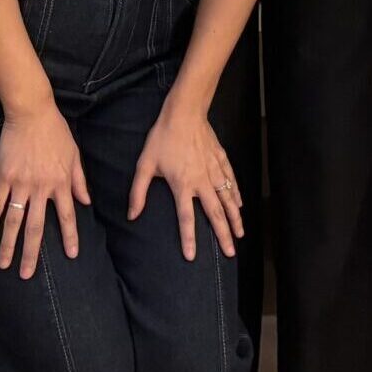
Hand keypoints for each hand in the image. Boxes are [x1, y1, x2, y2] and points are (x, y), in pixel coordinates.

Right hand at [0, 105, 90, 277]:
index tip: (72, 255)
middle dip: (31, 254)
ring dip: (9, 246)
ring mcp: (21, 184)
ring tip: (3, 265)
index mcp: (62, 183)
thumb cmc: (56, 132)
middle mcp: (42, 188)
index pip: (68, 216)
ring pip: (14, 222)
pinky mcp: (4, 177)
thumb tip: (87, 202)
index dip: (70, 236)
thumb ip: (79, 180)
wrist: (32, 113)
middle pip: (36, 227)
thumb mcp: (74, 154)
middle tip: (26, 276)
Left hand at [128, 108, 243, 261]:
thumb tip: (132, 215)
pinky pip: (231, 181)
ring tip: (240, 234)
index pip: (186, 218)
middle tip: (231, 252)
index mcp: (182, 185)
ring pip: (228, 199)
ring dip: (235, 218)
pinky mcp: (221, 160)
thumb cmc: (162, 138)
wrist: (185, 113)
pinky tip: (240, 205)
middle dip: (223, 235)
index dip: (189, 239)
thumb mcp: (144, 165)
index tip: (192, 257)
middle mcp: (202, 181)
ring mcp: (214, 171)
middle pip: (215, 214)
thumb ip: (138, 192)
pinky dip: (236, 195)